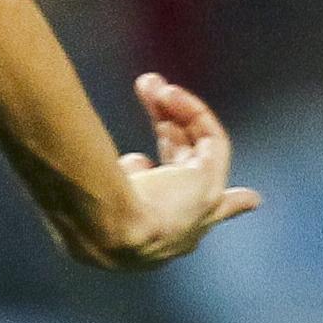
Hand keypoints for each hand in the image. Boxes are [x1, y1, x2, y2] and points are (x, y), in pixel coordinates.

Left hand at [72, 73, 262, 269]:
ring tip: (148, 83)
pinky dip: (192, 113)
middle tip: (152, 89)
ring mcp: (199, 210)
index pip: (171, 216)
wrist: (102, 227)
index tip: (242, 197)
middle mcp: (179, 230)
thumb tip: (102, 151)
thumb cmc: (80, 214)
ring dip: (175, 112)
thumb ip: (92, 173)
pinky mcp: (210, 188)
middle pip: (184, 171)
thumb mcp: (81, 194)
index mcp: (147, 240)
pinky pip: (212, 141)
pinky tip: (167, 92)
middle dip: (173, 128)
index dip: (184, 195)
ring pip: (196, 151)